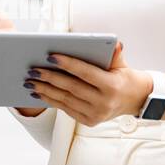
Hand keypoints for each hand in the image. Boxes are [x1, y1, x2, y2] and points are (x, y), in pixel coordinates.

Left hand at [25, 41, 150, 125]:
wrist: (134, 100)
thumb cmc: (124, 77)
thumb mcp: (121, 64)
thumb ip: (114, 53)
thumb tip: (114, 43)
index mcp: (111, 86)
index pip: (85, 73)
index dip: (67, 64)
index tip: (50, 56)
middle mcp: (103, 103)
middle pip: (71, 88)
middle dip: (50, 78)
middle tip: (33, 69)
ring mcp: (95, 114)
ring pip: (65, 100)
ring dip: (45, 90)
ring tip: (30, 81)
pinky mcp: (89, 121)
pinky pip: (66, 109)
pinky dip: (51, 100)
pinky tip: (39, 92)